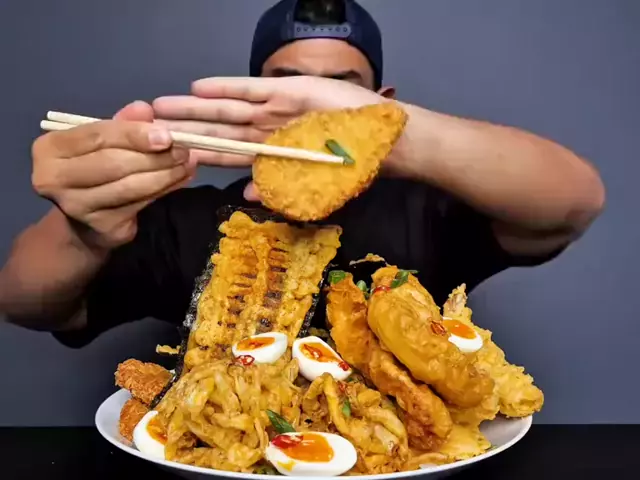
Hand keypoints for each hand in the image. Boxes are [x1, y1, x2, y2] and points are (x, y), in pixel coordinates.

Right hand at [31, 101, 195, 250]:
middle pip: (113, 163)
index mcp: (50, 149)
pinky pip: (140, 203)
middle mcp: (54, 179)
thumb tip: (145, 109)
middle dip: (154, 156)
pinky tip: (181, 179)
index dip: (134, 134)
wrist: (83, 223)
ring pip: (129, 186)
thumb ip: (122, 125)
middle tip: (184, 150)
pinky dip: (164, 189)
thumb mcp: (102, 142)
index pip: (97, 136)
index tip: (166, 135)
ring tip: (187, 163)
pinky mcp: (102, 226)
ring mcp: (77, 206)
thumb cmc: (93, 170)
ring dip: (165, 174)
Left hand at [153, 76, 381, 198]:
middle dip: (184, 129)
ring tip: (161, 106)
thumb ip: (279, 187)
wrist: (381, 142)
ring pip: (226, 108)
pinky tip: (198, 87)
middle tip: (149, 128)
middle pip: (217, 129)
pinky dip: (226, 88)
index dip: (197, 153)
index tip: (169, 157)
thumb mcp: (312, 183)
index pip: (226, 154)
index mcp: (270, 152)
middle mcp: (266, 129)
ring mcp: (274, 109)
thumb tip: (248, 194)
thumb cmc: (350, 166)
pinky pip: (250, 89)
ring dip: (195, 108)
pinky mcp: (287, 91)